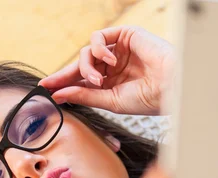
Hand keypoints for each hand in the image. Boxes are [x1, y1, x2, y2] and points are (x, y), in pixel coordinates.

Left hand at [39, 26, 174, 114]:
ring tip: (98, 80)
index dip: (64, 84)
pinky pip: (98, 38)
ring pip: (87, 53)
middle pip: (81, 66)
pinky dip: (97, 49)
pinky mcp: (124, 36)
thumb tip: (59, 94)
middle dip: (65, 74)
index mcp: (111, 83)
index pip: (82, 81)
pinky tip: (107, 61)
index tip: (46, 90)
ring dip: (86, 67)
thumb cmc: (147, 97)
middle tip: (51, 83)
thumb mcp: (110, 100)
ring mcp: (118, 51)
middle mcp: (113, 66)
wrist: (171, 86)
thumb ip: (85, 95)